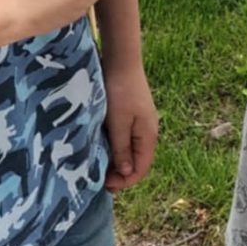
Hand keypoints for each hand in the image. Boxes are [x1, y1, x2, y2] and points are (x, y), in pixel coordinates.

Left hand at [102, 62, 157, 190]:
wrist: (121, 60)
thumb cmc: (120, 92)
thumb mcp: (118, 123)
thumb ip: (122, 149)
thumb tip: (127, 172)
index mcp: (148, 136)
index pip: (140, 169)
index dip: (125, 181)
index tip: (105, 186)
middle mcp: (147, 131)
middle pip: (136, 161)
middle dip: (120, 173)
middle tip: (98, 178)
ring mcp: (140, 122)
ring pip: (130, 150)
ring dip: (116, 160)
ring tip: (98, 165)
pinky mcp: (131, 114)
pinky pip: (125, 137)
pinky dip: (115, 146)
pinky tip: (101, 146)